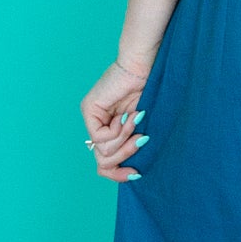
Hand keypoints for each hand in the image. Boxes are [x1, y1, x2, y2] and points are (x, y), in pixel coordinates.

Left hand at [81, 56, 153, 181]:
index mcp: (110, 129)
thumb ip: (133, 146)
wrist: (146, 67)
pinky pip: (100, 137)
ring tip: (135, 122)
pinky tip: (127, 117)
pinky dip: (118, 131)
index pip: (105, 163)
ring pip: (102, 151)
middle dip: (124, 156)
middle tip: (141, 141)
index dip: (118, 174)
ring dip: (124, 140)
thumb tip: (133, 173)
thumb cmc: (151, 92)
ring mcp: (90, 116)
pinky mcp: (89, 109)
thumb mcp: (143, 128)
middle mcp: (97, 124)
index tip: (136, 174)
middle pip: (102, 161)